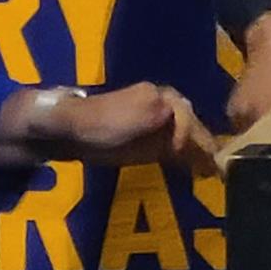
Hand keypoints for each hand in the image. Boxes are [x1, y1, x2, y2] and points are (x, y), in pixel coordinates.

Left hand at [0, 83, 217, 177]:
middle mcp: (157, 105)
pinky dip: (191, 159)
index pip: (181, 111)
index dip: (186, 131)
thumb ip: (128, 111)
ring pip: (187, 135)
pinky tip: (199, 174)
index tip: (184, 152)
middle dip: (203, 142)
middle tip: (217, 168)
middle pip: (189, 122)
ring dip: (201, 152)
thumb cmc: (74, 122)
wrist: (53, 133)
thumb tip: (168, 107)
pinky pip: (178, 149)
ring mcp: (155, 124)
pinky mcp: (151, 143)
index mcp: (149, 95)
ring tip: (216, 173)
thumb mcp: (95, 116)